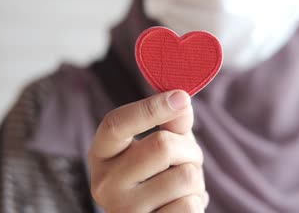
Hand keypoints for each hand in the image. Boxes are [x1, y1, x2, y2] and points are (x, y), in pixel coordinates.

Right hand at [88, 90, 207, 212]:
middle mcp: (105, 183)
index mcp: (102, 154)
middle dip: (190, 149)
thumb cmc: (157, 177)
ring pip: (184, 177)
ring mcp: (124, 210)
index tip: (181, 97)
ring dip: (197, 179)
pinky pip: (190, 206)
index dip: (151, 107)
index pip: (117, 124)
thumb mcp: (160, 145)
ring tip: (183, 187)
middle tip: (190, 159)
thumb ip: (171, 124)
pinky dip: (197, 202)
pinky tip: (180, 206)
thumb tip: (181, 101)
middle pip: (162, 146)